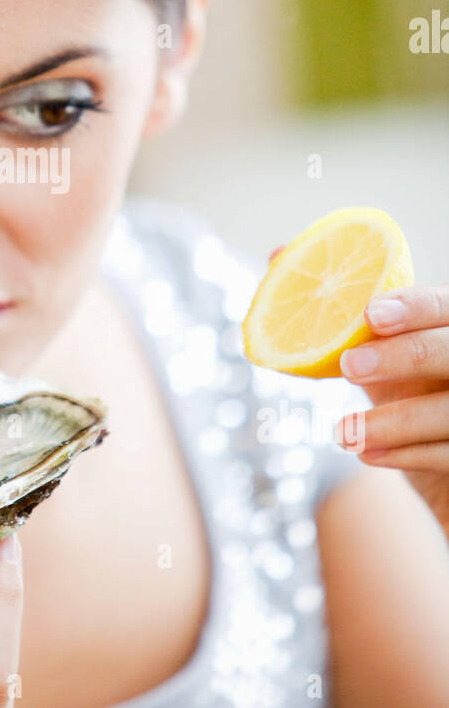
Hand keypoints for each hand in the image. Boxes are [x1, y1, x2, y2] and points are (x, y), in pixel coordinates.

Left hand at [334, 287, 448, 536]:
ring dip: (395, 422)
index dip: (415, 307)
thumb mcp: (374, 348)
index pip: (447, 306)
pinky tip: (366, 454)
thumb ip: (333, 305)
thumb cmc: (405, 383)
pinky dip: (404, 454)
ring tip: (343, 431)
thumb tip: (276, 253)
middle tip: (348, 366)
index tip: (369, 314)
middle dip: (403, 357)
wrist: (439, 453)